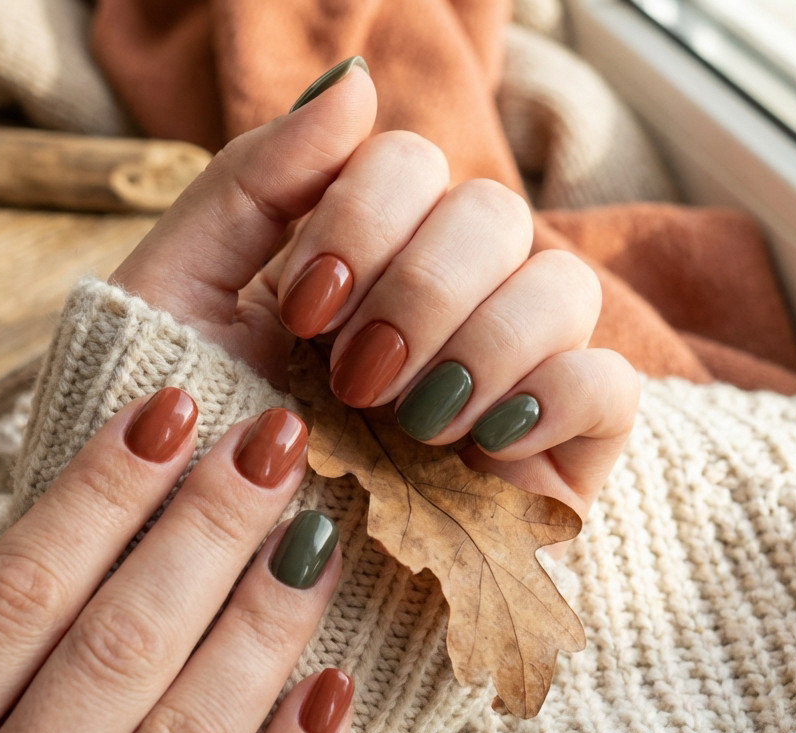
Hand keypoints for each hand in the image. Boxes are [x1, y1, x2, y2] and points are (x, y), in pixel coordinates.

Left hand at [114, 59, 637, 515]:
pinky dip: (554, 396)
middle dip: (417, 288)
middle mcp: (445, 303)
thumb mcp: (181, 298)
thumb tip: (355, 79)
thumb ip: (253, 180)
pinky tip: (478, 440)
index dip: (365, 218)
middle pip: (492, 213)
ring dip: (478, 341)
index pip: (414, 164)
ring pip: (562, 285)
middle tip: (354, 374)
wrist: (209, 589)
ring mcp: (508, 377)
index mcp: (362, 256)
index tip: (303, 309)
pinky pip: (614, 386)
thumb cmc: (182, 442)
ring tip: (408, 420)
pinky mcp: (559, 459)